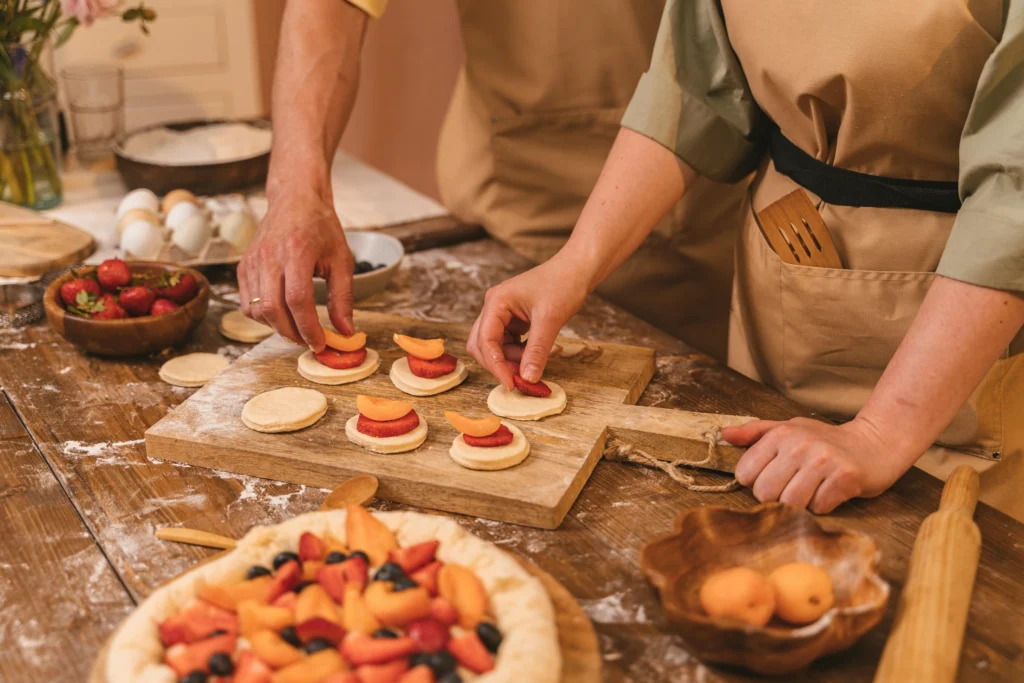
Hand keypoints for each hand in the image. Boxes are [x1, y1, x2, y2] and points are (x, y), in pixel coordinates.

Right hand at [239, 186, 354, 350]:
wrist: (295, 200)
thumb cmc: (321, 227)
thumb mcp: (341, 259)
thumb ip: (343, 297)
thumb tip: (345, 331)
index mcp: (296, 251)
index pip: (297, 301)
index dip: (308, 328)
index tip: (320, 343)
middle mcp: (269, 257)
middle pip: (273, 310)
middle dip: (293, 334)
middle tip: (310, 341)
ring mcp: (252, 261)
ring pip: (257, 310)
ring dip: (278, 327)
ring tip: (298, 328)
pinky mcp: (243, 266)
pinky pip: (247, 303)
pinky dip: (264, 316)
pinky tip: (282, 314)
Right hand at [467, 255, 590, 389]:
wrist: (577, 270)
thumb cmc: (563, 285)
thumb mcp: (550, 320)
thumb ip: (537, 351)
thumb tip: (528, 378)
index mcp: (496, 302)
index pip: (485, 340)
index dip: (496, 365)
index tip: (512, 383)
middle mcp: (494, 307)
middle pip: (481, 344)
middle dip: (498, 363)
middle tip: (519, 379)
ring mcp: (501, 313)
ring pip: (493, 346)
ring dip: (509, 360)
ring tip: (533, 362)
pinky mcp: (512, 319)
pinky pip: (506, 342)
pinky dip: (517, 353)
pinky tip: (533, 354)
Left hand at [722, 417, 910, 513]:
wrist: (875, 443)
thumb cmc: (825, 439)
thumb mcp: (789, 428)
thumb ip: (755, 433)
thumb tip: (724, 435)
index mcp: (780, 434)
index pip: (746, 474)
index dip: (757, 481)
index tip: (775, 477)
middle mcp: (799, 445)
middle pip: (764, 492)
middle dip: (776, 496)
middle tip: (794, 486)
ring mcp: (823, 461)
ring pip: (790, 503)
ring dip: (800, 503)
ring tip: (812, 490)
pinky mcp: (845, 477)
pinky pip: (819, 507)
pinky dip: (823, 505)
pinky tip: (830, 492)